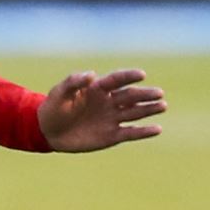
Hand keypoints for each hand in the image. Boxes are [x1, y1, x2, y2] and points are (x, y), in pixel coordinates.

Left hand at [37, 68, 166, 151]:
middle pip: (130, 96)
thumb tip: (91, 74)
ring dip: (148, 109)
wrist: (47, 132)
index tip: (141, 74)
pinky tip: (157, 129)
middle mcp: (108, 102)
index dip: (128, 76)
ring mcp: (111, 118)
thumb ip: (73, 82)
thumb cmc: (53, 108)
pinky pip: (131, 133)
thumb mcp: (59, 93)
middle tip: (159, 93)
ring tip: (162, 105)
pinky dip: (144, 132)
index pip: (116, 80)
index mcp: (97, 89)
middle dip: (145, 94)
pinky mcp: (112, 135)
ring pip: (134, 112)